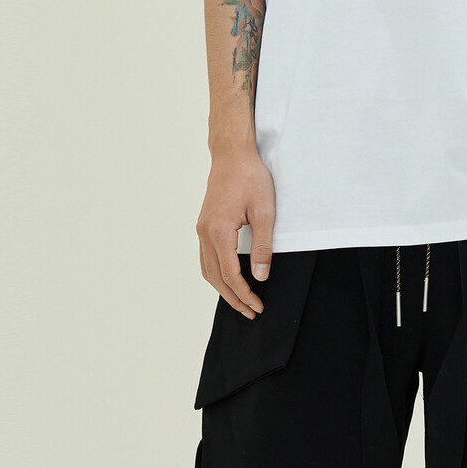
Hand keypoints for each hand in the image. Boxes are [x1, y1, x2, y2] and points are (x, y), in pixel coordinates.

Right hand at [197, 150, 275, 318]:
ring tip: (241, 301)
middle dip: (233, 297)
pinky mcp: (204, 224)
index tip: (258, 306)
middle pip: (215, 277)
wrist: (232, 155)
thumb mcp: (264, 212)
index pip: (230, 274)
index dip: (244, 294)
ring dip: (223, 288)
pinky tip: (228, 279)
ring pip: (207, 269)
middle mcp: (205, 233)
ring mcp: (202, 229)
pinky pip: (206, 257)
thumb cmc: (250, 178)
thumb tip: (261, 277)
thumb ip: (263, 246)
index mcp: (219, 231)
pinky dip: (216, 274)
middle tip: (250, 312)